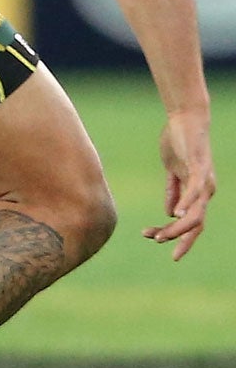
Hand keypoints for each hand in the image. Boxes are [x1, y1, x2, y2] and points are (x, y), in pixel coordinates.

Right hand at [144, 107, 213, 260]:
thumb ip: (173, 190)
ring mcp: (205, 181)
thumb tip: (170, 213)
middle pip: (197, 224)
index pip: (192, 222)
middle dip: (181, 239)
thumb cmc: (179, 141)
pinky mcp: (200, 169)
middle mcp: (206, 191)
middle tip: (164, 249)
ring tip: (161, 236)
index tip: (160, 244)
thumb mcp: (173, 170)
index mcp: (199, 192)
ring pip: (195, 213)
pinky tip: (176, 214)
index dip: (180, 236)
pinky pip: (194, 191)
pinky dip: (186, 204)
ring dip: (179, 227)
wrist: (186, 119)